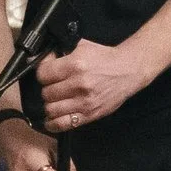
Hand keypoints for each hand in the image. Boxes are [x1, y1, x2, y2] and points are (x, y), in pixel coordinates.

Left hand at [33, 38, 155, 131]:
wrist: (127, 71)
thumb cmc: (105, 58)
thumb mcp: (82, 46)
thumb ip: (62, 52)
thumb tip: (44, 59)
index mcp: (75, 65)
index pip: (43, 74)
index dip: (42, 73)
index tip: (46, 73)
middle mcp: (78, 84)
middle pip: (46, 93)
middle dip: (47, 89)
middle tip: (53, 86)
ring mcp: (84, 102)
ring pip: (51, 110)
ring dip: (50, 105)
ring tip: (55, 100)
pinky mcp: (90, 115)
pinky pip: (63, 124)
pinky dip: (53, 124)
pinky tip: (52, 119)